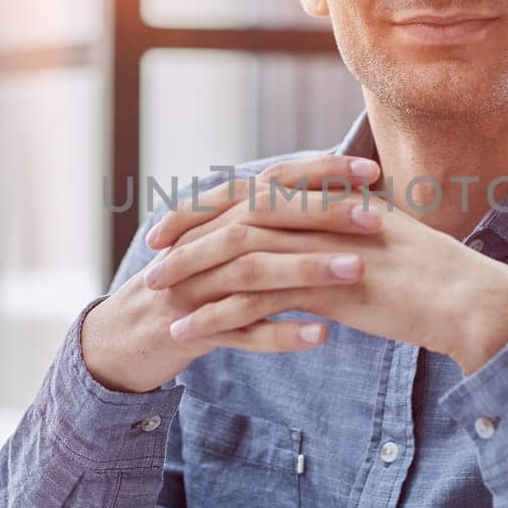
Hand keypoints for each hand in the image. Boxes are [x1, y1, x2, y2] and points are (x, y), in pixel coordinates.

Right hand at [79, 155, 381, 392]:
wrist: (132, 332)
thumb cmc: (198, 282)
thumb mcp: (231, 244)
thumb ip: (273, 222)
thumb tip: (340, 199)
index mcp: (225, 215)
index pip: (276, 181)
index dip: (321, 172)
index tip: (372, 171)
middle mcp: (210, 241)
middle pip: (266, 216)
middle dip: (322, 214)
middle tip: (375, 219)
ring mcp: (202, 285)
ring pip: (256, 270)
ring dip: (307, 269)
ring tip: (357, 271)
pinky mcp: (198, 328)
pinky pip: (242, 331)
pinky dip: (282, 333)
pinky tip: (322, 336)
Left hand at [144, 181, 507, 373]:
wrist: (472, 302)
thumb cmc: (436, 281)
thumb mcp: (383, 248)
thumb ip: (346, 238)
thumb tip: (315, 245)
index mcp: (335, 199)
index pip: (259, 188)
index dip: (212, 201)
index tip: (177, 218)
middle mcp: (324, 216)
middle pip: (238, 214)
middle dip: (188, 231)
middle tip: (150, 252)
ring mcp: (325, 251)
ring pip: (239, 254)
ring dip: (191, 273)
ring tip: (155, 295)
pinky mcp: (328, 291)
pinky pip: (257, 300)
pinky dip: (216, 314)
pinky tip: (188, 330)